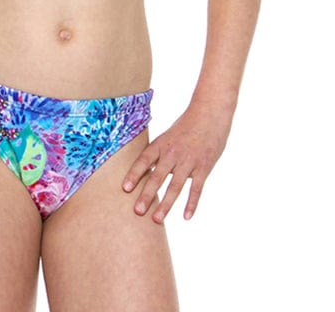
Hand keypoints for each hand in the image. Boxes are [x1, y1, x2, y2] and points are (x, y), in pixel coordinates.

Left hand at [122, 105, 229, 222]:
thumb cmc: (186, 126)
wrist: (209, 115)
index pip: (144, 161)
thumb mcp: (168, 136)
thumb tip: (146, 170)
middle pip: (157, 177)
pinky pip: (196, 189)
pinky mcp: (203, 168)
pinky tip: (186, 216)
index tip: (125, 189)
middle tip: (137, 211)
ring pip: (175, 186)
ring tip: (156, 220)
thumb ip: (159, 154)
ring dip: (166, 204)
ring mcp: (189, 161)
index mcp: (161, 144)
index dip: (134, 174)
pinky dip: (191, 203)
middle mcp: (172, 154)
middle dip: (147, 195)